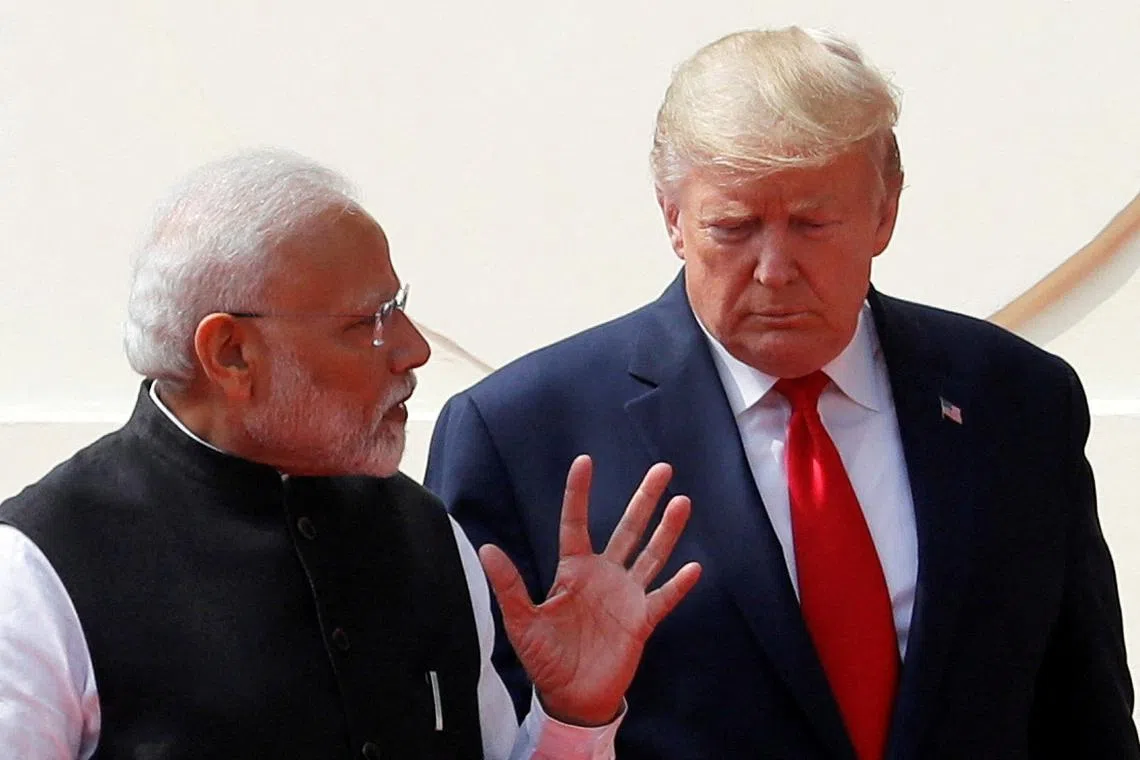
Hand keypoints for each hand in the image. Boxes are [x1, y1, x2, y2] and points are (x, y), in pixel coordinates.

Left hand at [479, 454, 701, 725]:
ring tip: (682, 502)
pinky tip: (693, 568)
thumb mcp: (522, 622)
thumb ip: (510, 585)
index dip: (579, 493)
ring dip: (667, 530)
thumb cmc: (545, 658)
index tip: (584, 461)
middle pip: (628, 529)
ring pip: (651, 554)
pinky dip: (678, 585)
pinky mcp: (642, 620)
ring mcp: (626, 596)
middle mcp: (604, 575)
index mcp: (573, 570)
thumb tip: (487, 548)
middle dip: (644, 499)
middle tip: (662, 468)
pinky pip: (663, 598)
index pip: (576, 523)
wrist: (571, 698)